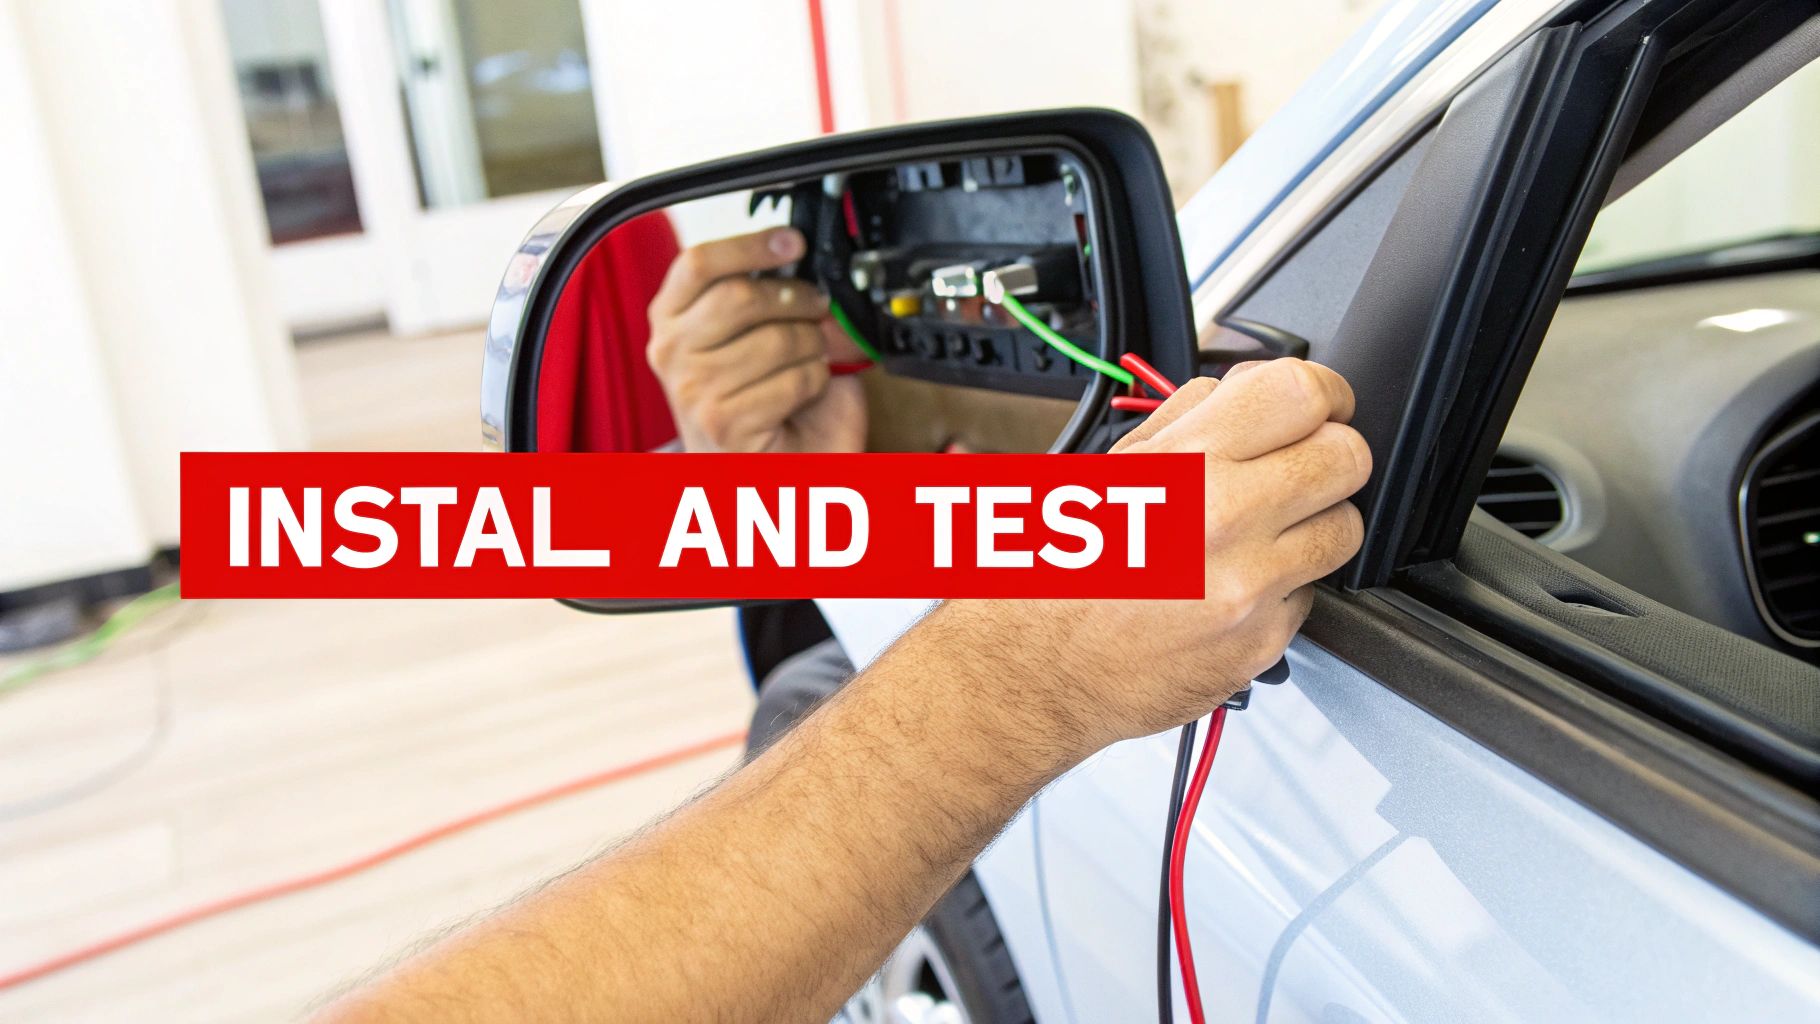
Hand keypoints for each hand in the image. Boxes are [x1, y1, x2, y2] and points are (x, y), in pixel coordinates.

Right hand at [647, 227, 867, 452]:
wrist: (773, 468)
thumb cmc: (765, 402)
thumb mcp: (752, 335)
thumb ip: (762, 298)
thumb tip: (799, 262)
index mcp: (670, 319)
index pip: (698, 264)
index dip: (750, 245)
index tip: (791, 241)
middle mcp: (670, 352)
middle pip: (741, 296)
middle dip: (796, 298)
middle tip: (818, 307)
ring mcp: (693, 390)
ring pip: (777, 339)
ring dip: (812, 347)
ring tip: (809, 361)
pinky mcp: (724, 422)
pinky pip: (794, 379)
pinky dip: (816, 382)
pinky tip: (803, 396)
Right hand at [940, 359, 1369, 758]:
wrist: (1030, 670)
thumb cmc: (1054, 572)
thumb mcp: (1107, 469)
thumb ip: (1188, 420)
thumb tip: (1247, 390)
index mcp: (1185, 463)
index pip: (1306, 393)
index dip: (1326, 394)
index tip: (1322, 407)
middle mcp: (1224, 520)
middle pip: (1348, 457)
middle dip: (1328, 457)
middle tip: (1298, 470)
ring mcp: (1249, 587)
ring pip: (1345, 529)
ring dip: (1315, 524)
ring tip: (1264, 534)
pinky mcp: (1261, 642)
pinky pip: (1310, 595)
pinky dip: (1282, 588)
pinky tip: (1233, 587)